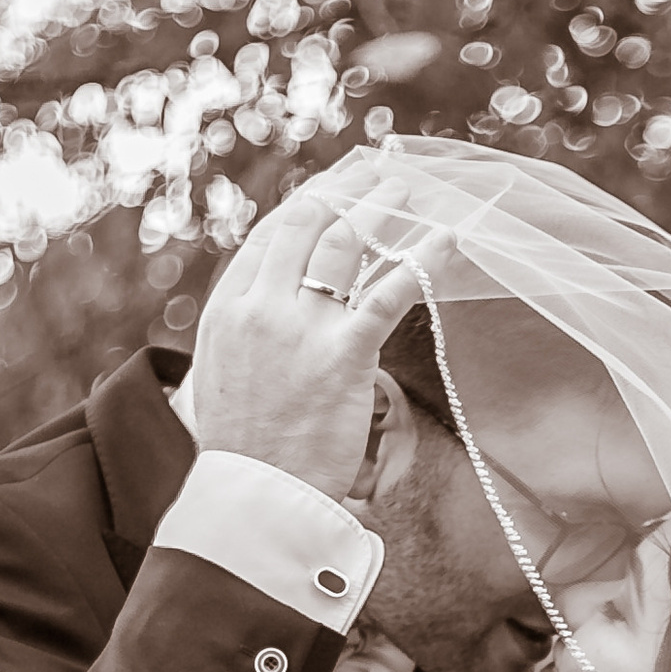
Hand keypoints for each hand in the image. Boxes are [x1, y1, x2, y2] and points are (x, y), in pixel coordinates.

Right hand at [187, 160, 430, 499]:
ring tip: (406, 190)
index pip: (272, 237)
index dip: (309, 203)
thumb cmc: (247, 451)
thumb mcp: (224, 377)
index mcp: (228, 309)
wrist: (256, 497)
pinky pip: (390, 292)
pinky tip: (446, 238)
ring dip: (381, 210)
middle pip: (307, 224)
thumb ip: (248, 335)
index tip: (335, 185)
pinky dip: (421, 260)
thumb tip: (277, 313)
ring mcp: (301, 327)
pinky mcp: (343, 354)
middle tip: (377, 174)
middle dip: (346, 190)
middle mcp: (260, 307)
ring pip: (345, 244)